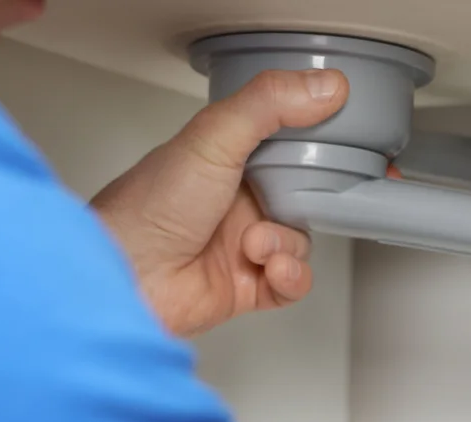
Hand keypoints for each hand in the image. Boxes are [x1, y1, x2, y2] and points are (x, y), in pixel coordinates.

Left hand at [91, 69, 349, 336]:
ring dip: (287, 243)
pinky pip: (293, 283)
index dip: (316, 140)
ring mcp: (240, 245)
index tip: (343, 136)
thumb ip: (269, 105)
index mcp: (225, 158)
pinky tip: (268, 268)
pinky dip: (290, 277)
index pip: (285, 141)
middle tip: (313, 198)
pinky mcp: (247, 287)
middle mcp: (234, 200)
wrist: (127, 278)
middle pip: (303, 195)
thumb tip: (326, 86)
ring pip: (300, 241)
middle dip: (313, 201)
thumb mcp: (213, 138)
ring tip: (255, 245)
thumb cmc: (149, 207)